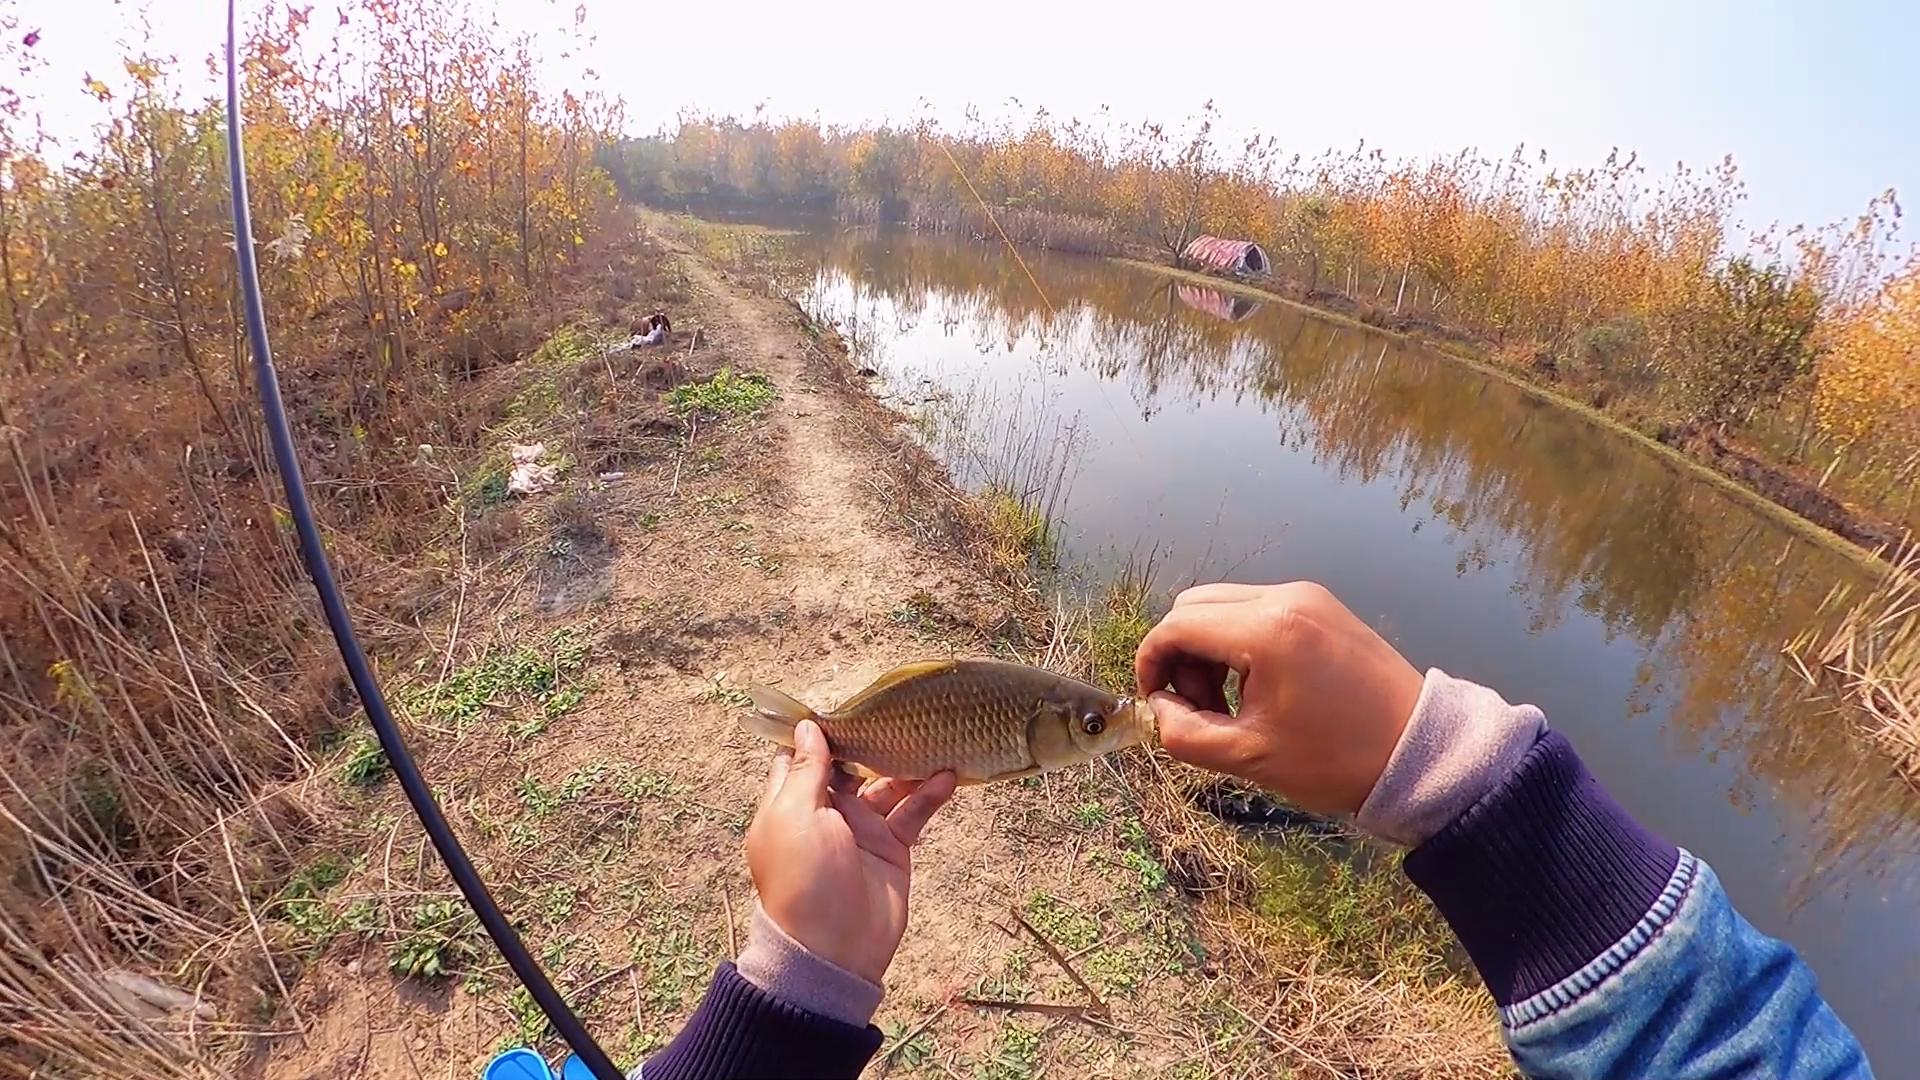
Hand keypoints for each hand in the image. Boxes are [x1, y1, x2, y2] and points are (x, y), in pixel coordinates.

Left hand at [745, 720, 957, 983]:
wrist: (835, 949)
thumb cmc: (804, 879)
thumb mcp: (795, 816)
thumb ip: (807, 771)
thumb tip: (809, 728)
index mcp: (790, 804)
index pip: (802, 757)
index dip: (820, 731)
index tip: (844, 702)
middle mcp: (824, 812)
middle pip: (849, 765)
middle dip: (870, 739)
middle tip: (897, 708)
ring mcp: (860, 829)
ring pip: (885, 785)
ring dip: (906, 763)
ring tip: (933, 735)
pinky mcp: (892, 847)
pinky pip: (912, 812)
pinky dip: (929, 793)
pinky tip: (949, 775)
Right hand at [1134, 582, 1422, 815]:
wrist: (1420, 752)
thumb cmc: (1336, 760)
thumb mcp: (1248, 757)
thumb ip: (1184, 733)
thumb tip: (1160, 707)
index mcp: (1265, 630)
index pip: (1176, 626)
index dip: (1152, 662)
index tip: (1157, 703)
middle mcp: (1284, 598)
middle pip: (1195, 606)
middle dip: (1181, 655)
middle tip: (1199, 707)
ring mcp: (1307, 597)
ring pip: (1225, 605)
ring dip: (1209, 648)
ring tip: (1229, 702)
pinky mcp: (1323, 606)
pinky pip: (1258, 610)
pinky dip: (1239, 641)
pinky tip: (1258, 686)